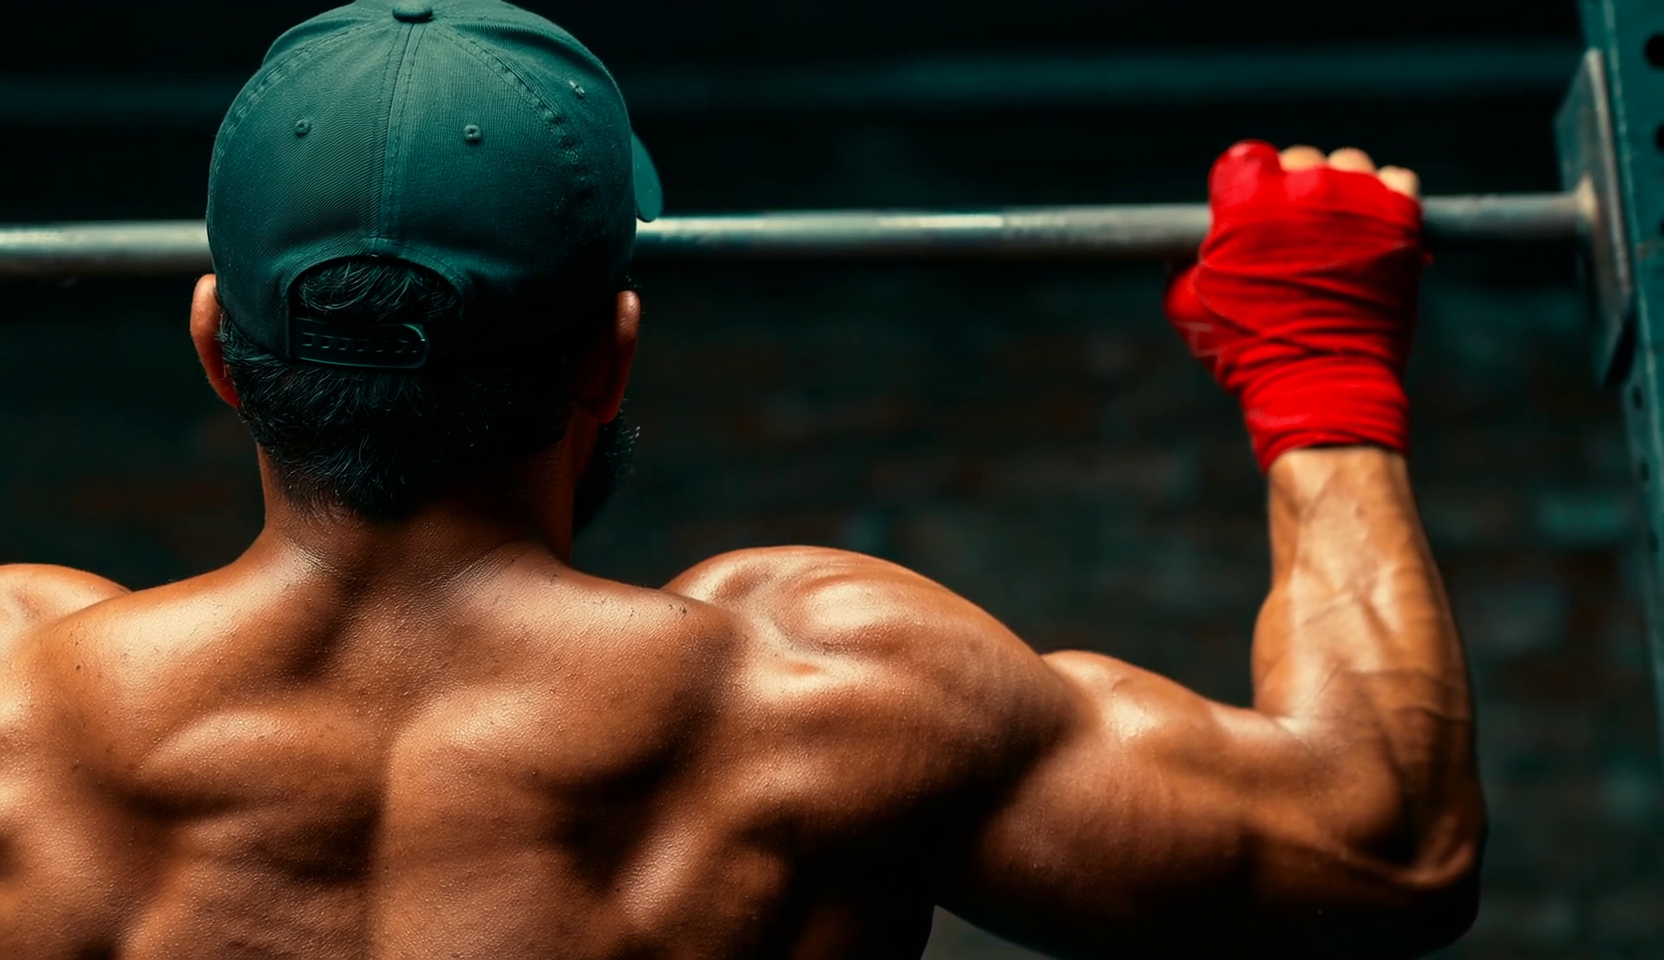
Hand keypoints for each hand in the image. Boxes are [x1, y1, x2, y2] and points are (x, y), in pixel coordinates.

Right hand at [1164, 142, 1428, 471]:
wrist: (1320, 388)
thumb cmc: (1246, 353)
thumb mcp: (1184, 306)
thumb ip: (1181, 262)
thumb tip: (1186, 245)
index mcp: (1245, 201)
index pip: (1244, 158)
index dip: (1243, 184)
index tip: (1248, 210)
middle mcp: (1303, 188)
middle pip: (1297, 159)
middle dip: (1290, 187)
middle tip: (1291, 230)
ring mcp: (1357, 200)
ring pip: (1348, 164)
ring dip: (1339, 188)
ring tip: (1335, 228)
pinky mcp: (1401, 219)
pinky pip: (1398, 180)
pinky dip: (1386, 197)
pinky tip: (1372, 227)